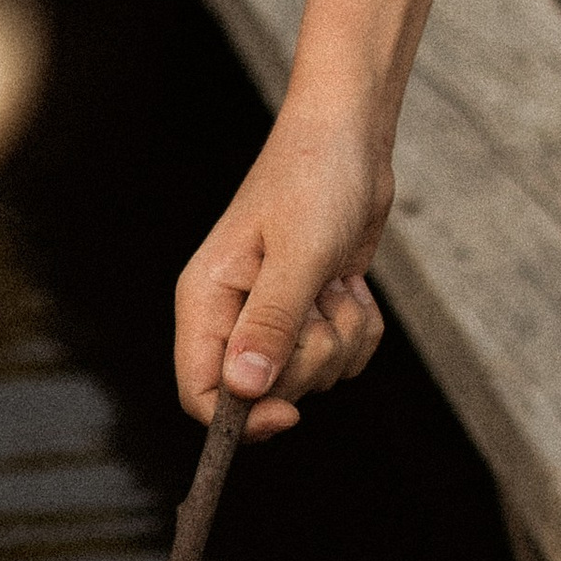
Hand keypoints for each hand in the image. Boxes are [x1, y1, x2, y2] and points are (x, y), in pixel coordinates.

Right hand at [174, 110, 390, 436]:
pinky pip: (345, 357)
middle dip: (309, 357)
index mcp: (206, 302)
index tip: (289, 414)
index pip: (201, 394)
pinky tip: (349, 283)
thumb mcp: (298, 254)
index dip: (241, 419)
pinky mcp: (314, 314)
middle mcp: (234, 316)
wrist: (352, 140)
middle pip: (266, 393)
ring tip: (334, 281)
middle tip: (319, 302)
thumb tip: (243, 392)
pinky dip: (360, 327)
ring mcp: (275, 317)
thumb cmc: (315, 180)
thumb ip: (270, 325)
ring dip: (340, 335)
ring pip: (313, 376)